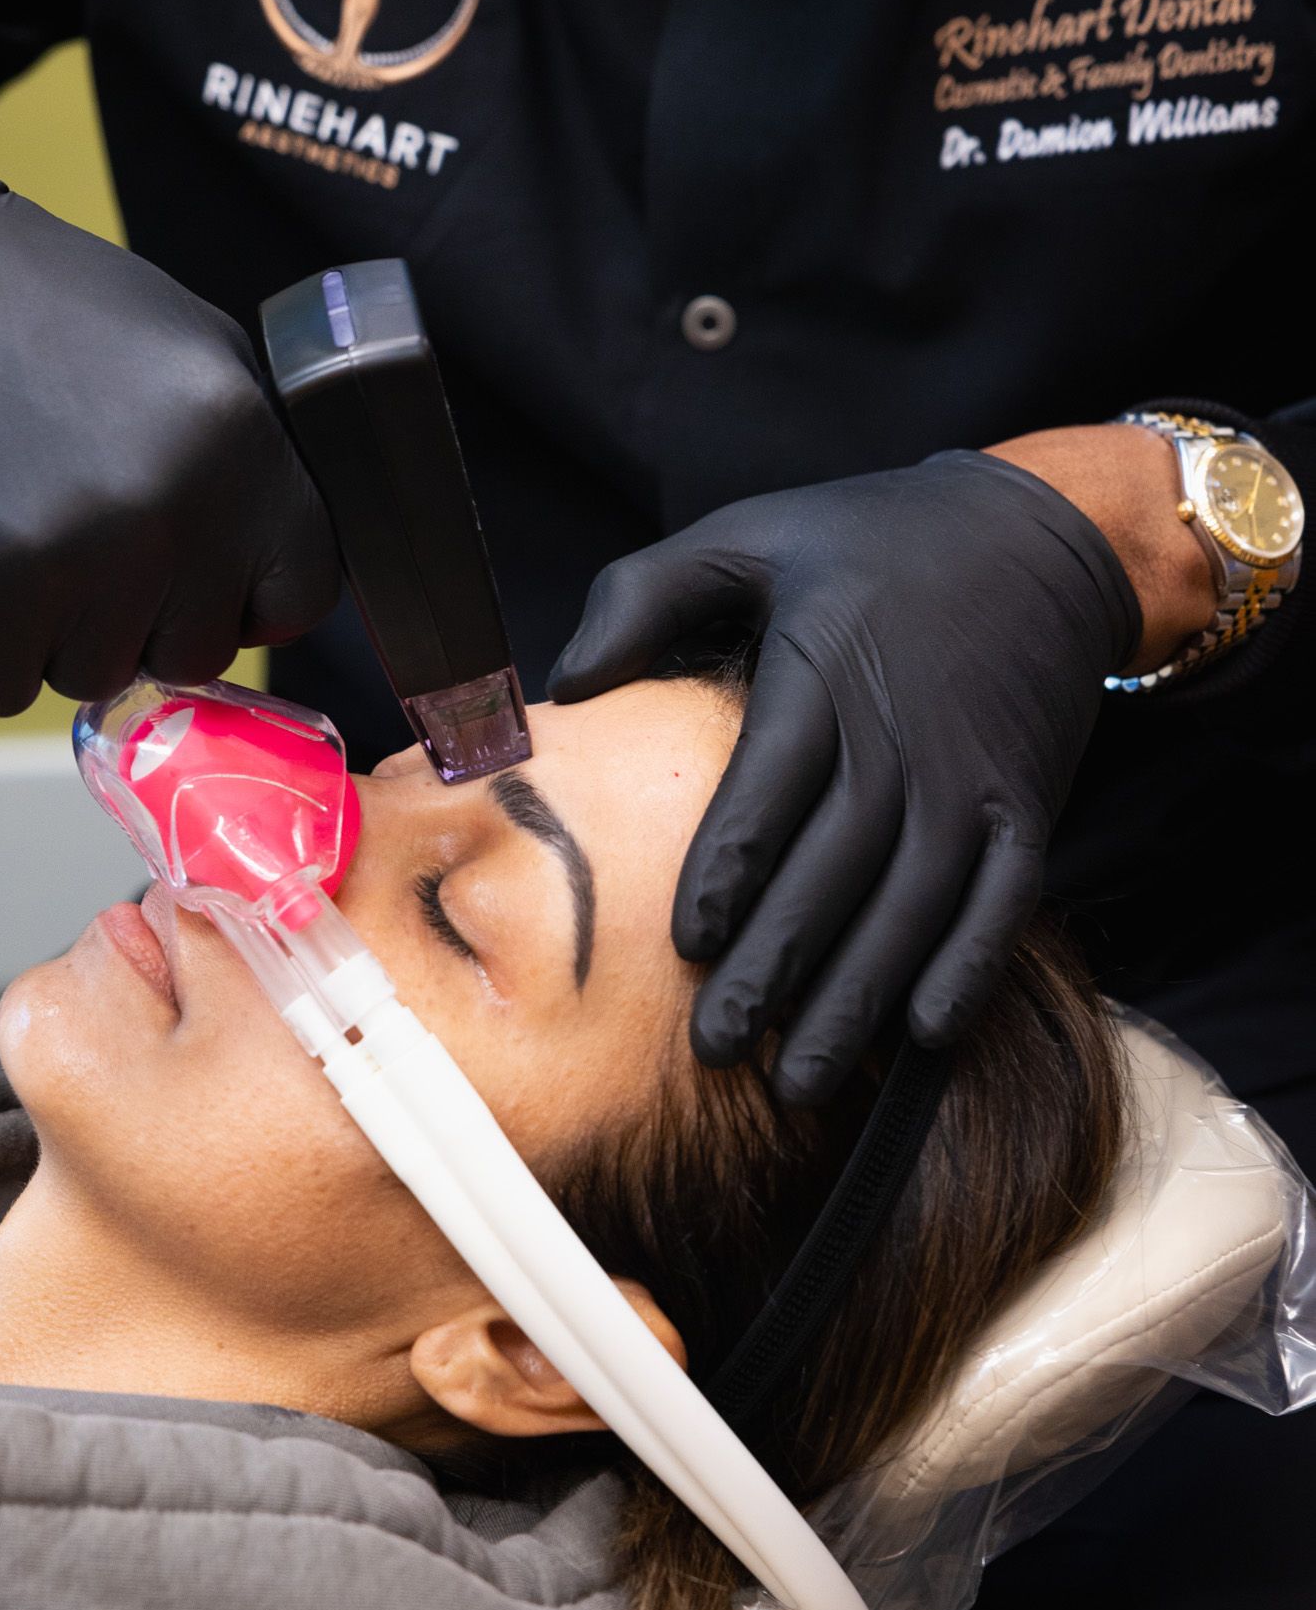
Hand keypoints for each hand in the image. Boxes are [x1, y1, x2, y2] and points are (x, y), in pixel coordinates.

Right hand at [0, 122, 337, 712]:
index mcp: (239, 446)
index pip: (301, 595)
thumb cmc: (44, 311)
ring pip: (96, 676)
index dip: (247, 597)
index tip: (202, 577)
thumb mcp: (193, 354)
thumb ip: (252, 465)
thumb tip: (276, 569)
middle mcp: (170, 510)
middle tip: (84, 538)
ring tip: (19, 528)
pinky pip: (4, 686)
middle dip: (143, 617)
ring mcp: (71, 560)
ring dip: (56, 631)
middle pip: (195, 654)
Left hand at [550, 437, 1164, 1098]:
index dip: (733, 871)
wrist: (1042, 534)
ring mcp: (972, 780)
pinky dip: (968, 969)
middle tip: (720, 1047)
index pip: (771, 787)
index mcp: (826, 671)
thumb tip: (566, 684)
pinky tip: (921, 1033)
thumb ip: (645, 597)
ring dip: (857, 995)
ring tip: (797, 1074)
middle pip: (837, 869)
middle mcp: (904, 736)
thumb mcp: (749, 535)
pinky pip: (1004, 902)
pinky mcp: (1026, 808)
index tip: (689, 945)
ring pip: (913, 904)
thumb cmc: (872, 542)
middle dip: (778, 964)